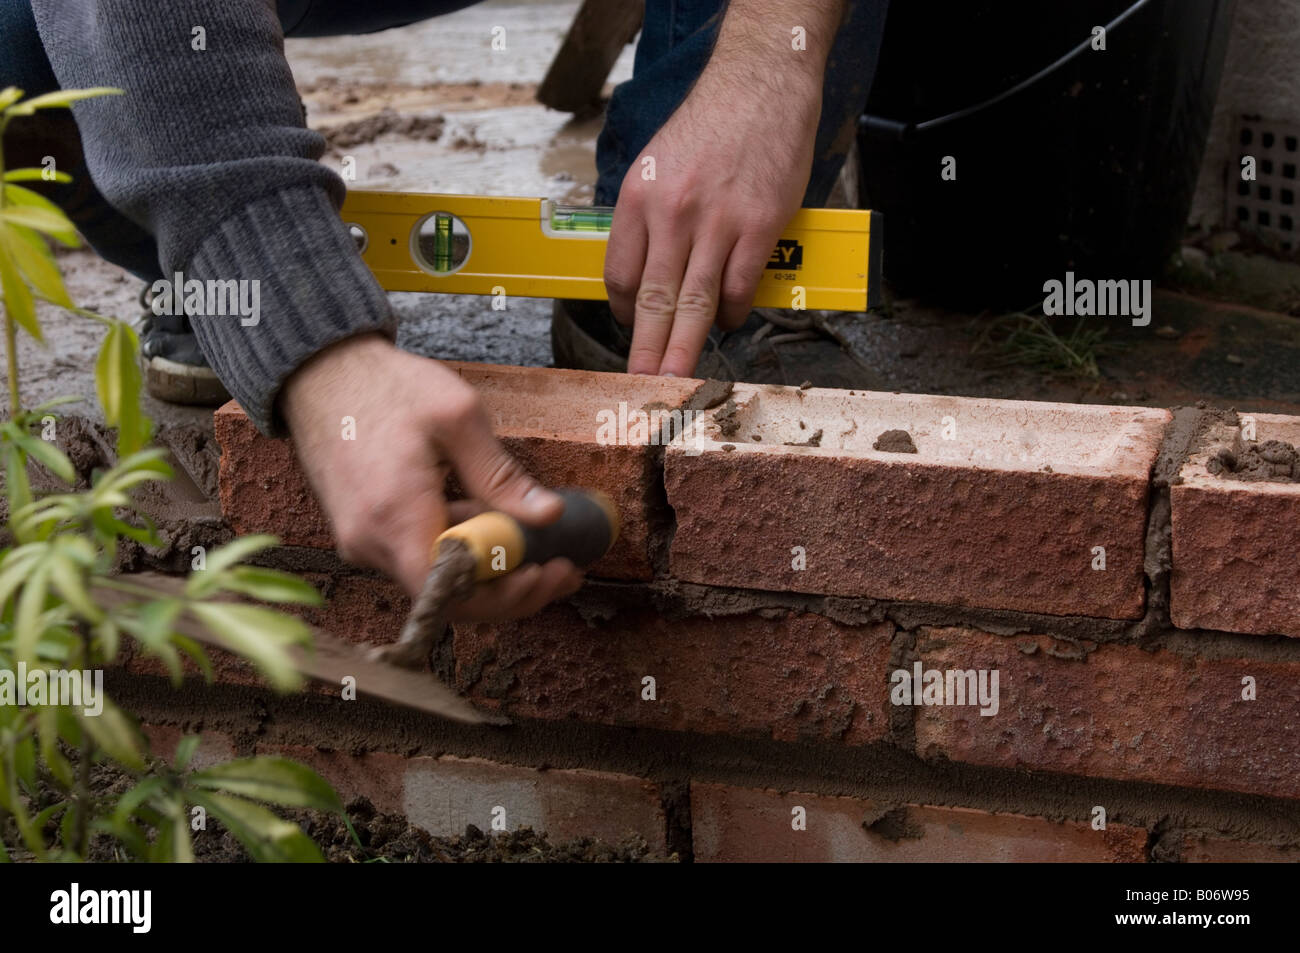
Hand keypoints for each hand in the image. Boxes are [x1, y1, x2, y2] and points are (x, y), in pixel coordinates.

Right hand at [279, 334, 583, 616]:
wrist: (322, 372)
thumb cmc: (387, 386)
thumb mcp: (457, 417)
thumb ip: (501, 475)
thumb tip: (549, 515)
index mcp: (396, 516)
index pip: (453, 593)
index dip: (506, 596)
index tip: (549, 572)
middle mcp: (371, 542)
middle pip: (450, 596)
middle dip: (512, 589)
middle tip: (562, 569)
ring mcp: (363, 542)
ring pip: (437, 579)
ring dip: (489, 569)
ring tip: (540, 545)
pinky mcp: (364, 533)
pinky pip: (420, 557)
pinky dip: (461, 551)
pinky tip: (490, 523)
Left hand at [604, 57, 822, 375]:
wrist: (760, 85)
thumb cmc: (711, 126)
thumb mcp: (658, 164)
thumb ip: (649, 217)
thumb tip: (646, 268)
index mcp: (638, 198)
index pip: (620, 274)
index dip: (624, 311)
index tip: (632, 327)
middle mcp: (672, 212)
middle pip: (653, 299)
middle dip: (645, 350)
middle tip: (640, 385)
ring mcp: (717, 222)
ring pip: (694, 302)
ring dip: (684, 347)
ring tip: (676, 379)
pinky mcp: (759, 225)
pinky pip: (740, 286)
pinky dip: (734, 311)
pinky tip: (730, 319)